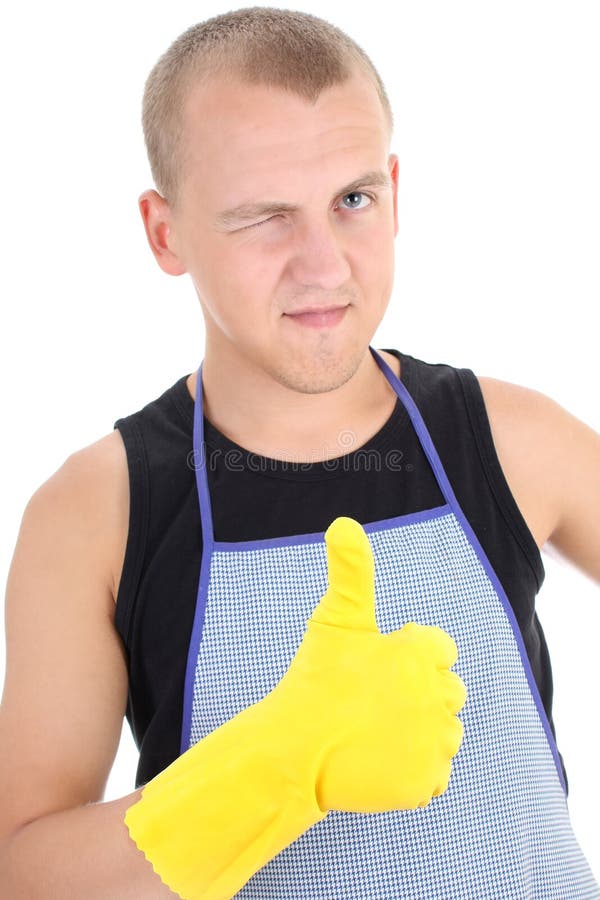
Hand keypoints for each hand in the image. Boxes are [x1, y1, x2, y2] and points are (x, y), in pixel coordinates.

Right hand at [266, 516, 466, 811]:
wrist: (294, 751)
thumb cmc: (314, 679)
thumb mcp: (335, 617)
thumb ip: (350, 569)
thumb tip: (344, 522)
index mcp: (423, 654)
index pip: (441, 648)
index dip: (408, 654)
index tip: (375, 666)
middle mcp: (440, 696)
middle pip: (449, 690)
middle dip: (419, 692)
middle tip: (372, 701)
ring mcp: (435, 743)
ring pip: (445, 732)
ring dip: (420, 731)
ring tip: (375, 731)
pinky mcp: (428, 783)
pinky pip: (434, 773)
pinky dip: (413, 770)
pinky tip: (379, 760)